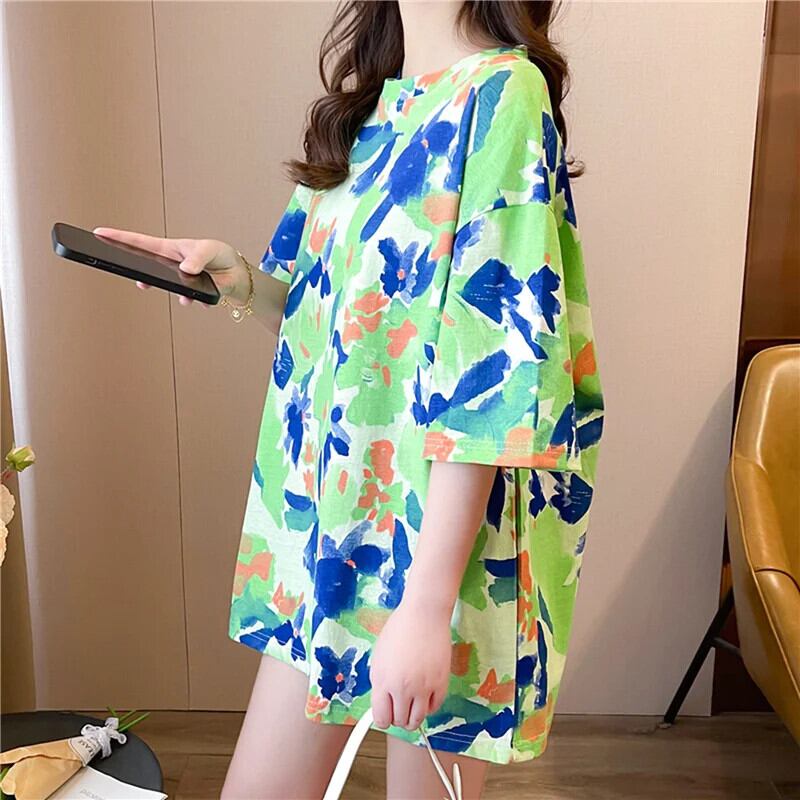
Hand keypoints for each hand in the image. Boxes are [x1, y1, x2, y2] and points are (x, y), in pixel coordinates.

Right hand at [91, 227, 249, 306]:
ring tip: (185, 296)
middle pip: (146, 268)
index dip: (119, 237)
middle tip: (133, 277)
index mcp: (169, 249)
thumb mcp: (209, 249)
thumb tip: (186, 269)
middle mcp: (170, 265)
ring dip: (176, 293)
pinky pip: (189, 299)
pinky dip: (197, 299)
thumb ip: (197, 257)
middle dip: (138, 273)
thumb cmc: (219, 254)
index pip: (140, 242)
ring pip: (168, 288)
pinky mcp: (191, 293)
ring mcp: (178, 280)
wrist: (237, 274)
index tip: (99, 233)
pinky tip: (204, 298)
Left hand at [369, 598, 451, 730]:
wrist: (423, 614)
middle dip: (397, 717)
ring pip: (418, 720)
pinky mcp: (441, 683)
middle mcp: (403, 688)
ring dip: (412, 718)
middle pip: (400, 721)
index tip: (385, 715)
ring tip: (410, 707)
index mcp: (383, 680)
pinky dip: (428, 707)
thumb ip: (379, 681)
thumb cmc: (399, 629)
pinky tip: (424, 697)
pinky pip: (435, 708)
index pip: (381, 718)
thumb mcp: (378, 656)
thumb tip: (382, 700)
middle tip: (398, 708)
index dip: (382, 719)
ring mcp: (423, 687)